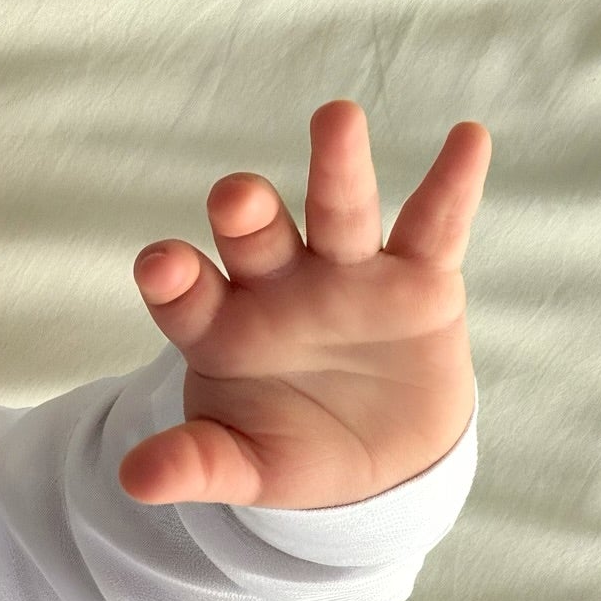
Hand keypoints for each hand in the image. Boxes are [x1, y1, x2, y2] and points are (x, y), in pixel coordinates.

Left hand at [115, 99, 488, 507]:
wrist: (377, 465)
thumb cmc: (291, 450)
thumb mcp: (244, 467)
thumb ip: (195, 464)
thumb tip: (133, 481)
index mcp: (221, 327)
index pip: (187, 296)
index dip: (173, 279)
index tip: (162, 266)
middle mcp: (278, 285)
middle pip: (257, 237)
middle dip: (247, 213)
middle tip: (237, 196)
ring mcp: (347, 274)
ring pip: (338, 211)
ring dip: (336, 167)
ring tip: (336, 119)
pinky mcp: (418, 278)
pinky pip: (434, 225)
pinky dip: (452, 184)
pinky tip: (467, 140)